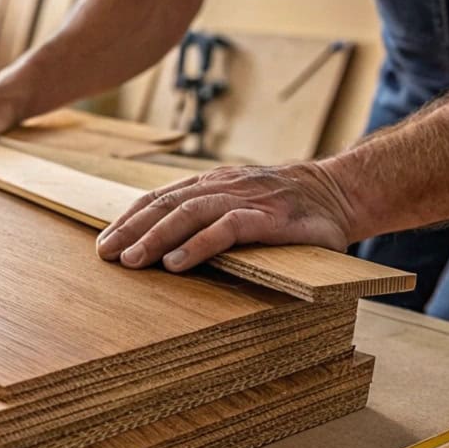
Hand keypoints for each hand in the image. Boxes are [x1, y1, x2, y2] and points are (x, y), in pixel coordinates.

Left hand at [95, 161, 357, 271]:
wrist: (343, 192)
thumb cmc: (288, 209)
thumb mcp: (243, 208)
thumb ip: (210, 221)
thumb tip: (165, 249)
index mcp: (213, 184)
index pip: (161, 197)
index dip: (130, 218)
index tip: (105, 241)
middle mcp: (224, 186)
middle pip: (167, 204)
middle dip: (131, 228)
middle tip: (105, 254)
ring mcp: (247, 199)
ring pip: (190, 213)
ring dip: (156, 237)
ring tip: (132, 261)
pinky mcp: (270, 218)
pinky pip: (228, 228)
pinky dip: (199, 245)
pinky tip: (176, 263)